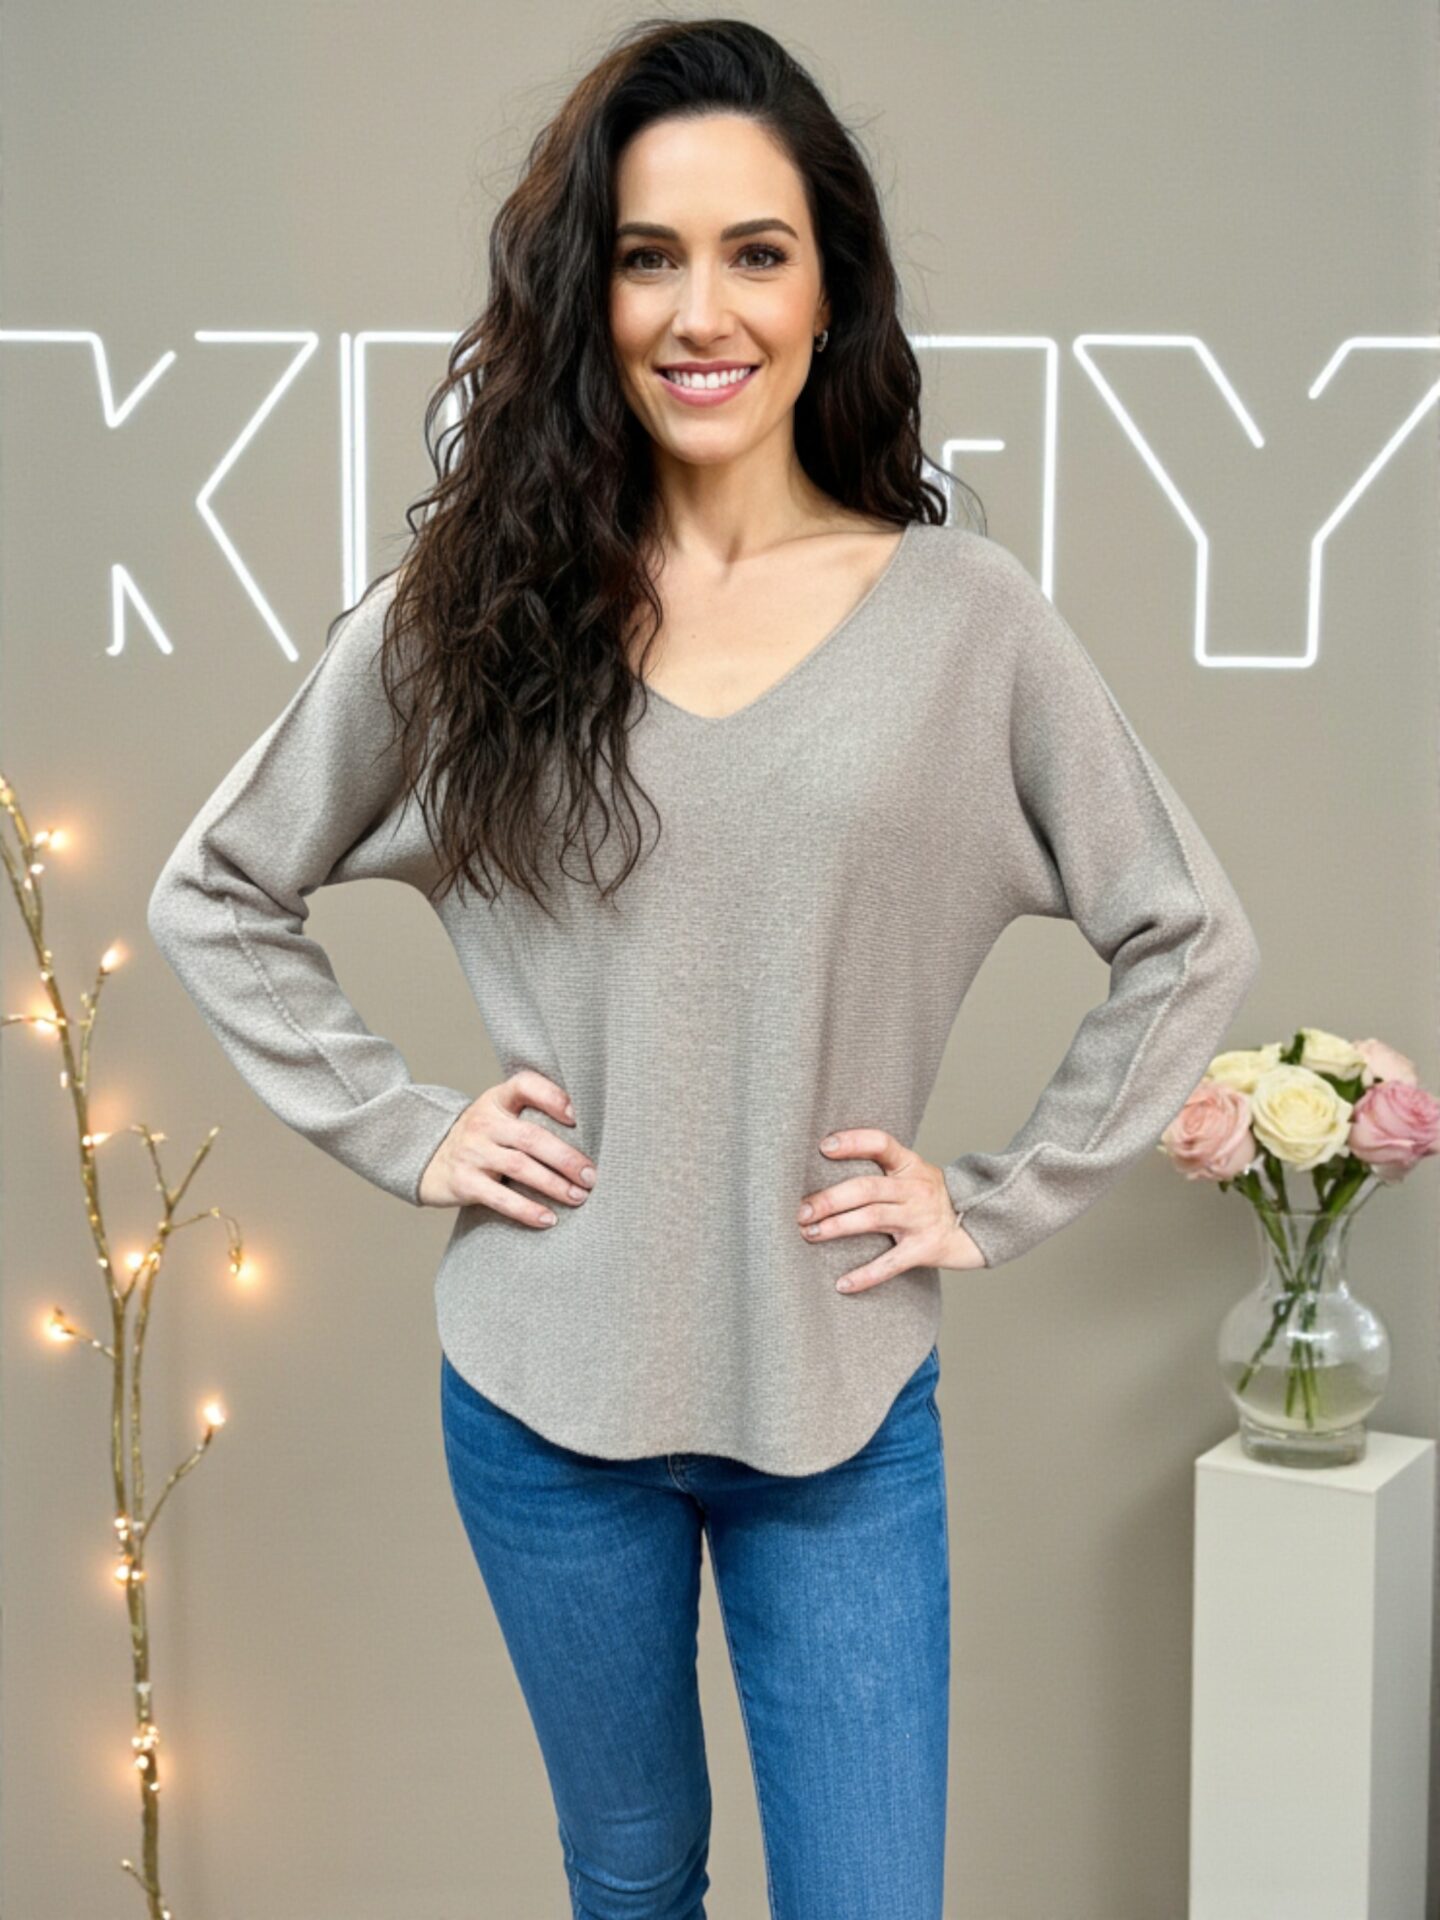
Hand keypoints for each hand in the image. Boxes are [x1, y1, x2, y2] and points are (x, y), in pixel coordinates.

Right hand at [417, 1068, 596, 1221]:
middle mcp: (483, 1122)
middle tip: (591, 1176)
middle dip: (566, 1158)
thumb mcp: (499, 1115)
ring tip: (579, 1197)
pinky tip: (549, 1219)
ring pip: (520, 1167)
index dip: (551, 1096)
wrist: (428, 1159)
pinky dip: (527, 1210)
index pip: (524, 1085)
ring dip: (554, 1185)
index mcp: (497, 1100)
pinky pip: (500, 1198)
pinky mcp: (464, 1182)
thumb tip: (591, 1132)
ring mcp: (472, 1152)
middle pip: (531, 1137)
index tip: (576, 1116)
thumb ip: (532, 1114)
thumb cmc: (481, 1137)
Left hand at [796, 1128, 987, 1291]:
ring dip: (837, 1227)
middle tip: (802, 1211)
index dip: (853, 1142)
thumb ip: (881, 1168)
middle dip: (830, 1199)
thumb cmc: (931, 1197)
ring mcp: (919, 1219)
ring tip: (810, 1234)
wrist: (977, 1225)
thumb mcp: (913, 1173)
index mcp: (909, 1165)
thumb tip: (826, 1161)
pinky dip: (866, 1275)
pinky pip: (890, 1263)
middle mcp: (914, 1189)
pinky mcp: (923, 1249)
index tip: (823, 1147)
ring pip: (872, 1219)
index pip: (881, 1144)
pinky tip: (842, 1284)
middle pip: (866, 1188)